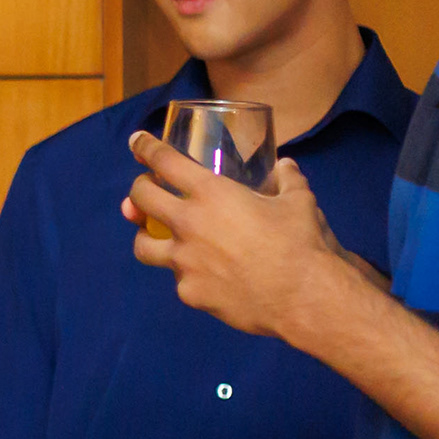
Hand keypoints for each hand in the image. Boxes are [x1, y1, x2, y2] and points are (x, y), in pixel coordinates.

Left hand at [128, 139, 374, 358]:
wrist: (301, 297)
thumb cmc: (299, 242)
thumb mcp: (298, 201)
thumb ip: (288, 179)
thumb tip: (286, 165)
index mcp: (211, 193)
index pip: (164, 162)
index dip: (146, 148)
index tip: (137, 142)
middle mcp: (188, 224)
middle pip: (141, 199)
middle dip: (138, 189)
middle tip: (145, 189)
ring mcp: (184, 262)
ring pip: (143, 246)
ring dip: (145, 235)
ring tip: (156, 236)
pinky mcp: (189, 293)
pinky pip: (179, 279)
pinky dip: (187, 274)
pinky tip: (202, 275)